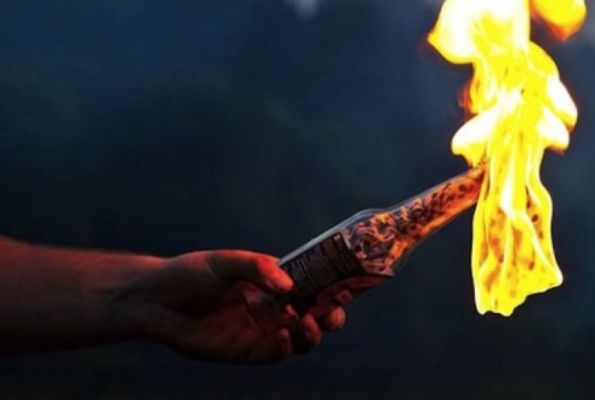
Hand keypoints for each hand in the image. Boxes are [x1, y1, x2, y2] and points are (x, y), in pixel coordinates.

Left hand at [118, 250, 345, 363]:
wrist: (156, 301)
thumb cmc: (190, 273)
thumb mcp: (224, 261)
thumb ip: (257, 267)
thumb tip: (289, 285)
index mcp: (272, 280)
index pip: (311, 283)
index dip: (331, 285)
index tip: (347, 284)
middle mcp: (272, 306)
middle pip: (314, 313)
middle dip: (331, 315)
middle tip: (332, 312)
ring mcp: (261, 329)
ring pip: (301, 337)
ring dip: (313, 333)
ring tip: (308, 323)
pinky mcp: (247, 350)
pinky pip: (276, 353)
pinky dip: (285, 346)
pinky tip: (281, 334)